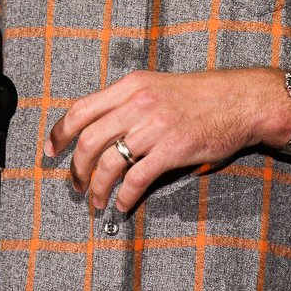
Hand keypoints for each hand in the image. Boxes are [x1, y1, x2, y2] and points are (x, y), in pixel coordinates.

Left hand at [44, 67, 290, 211]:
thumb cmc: (200, 95)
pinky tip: (122, 204)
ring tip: (96, 201)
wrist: (239, 100)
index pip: (81, 109)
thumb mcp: (156, 86)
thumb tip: (100, 129)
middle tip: (77, 184)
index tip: (51, 151)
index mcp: (131, 86)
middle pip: (89, 139)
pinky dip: (124, 197)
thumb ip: (128, 102)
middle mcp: (138, 103)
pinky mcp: (173, 149)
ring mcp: (155, 126)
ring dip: (97, 188)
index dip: (60, 133)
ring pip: (109, 162)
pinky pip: (137, 179)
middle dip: (76, 168)